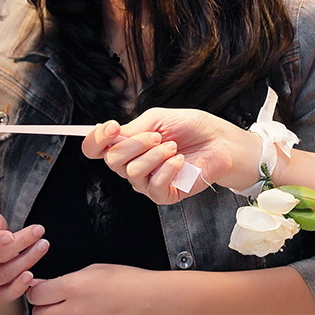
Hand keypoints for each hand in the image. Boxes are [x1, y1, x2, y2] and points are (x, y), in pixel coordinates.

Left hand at [27, 263, 163, 314]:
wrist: (155, 300)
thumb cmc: (128, 280)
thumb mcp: (95, 269)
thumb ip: (66, 279)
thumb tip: (40, 287)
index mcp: (74, 286)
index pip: (36, 295)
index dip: (37, 293)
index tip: (43, 293)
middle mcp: (76, 310)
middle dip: (44, 310)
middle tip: (55, 306)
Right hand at [85, 108, 255, 202]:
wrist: (220, 142)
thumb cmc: (192, 128)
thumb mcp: (158, 119)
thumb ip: (133, 128)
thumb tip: (111, 135)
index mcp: (127, 145)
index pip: (95, 149)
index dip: (96, 139)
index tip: (112, 127)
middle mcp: (131, 165)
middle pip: (112, 160)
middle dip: (135, 144)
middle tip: (158, 136)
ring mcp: (146, 182)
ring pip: (132, 171)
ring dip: (155, 155)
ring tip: (174, 147)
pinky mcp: (163, 195)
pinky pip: (153, 186)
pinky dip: (167, 170)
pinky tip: (179, 161)